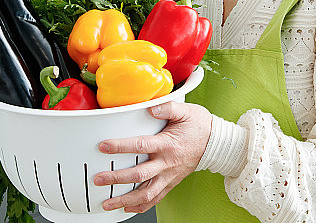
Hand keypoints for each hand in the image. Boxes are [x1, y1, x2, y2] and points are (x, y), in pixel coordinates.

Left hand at [93, 101, 211, 212]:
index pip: (140, 146)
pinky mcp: (171, 182)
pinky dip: (140, 205)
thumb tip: (150, 107)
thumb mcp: (186, 111)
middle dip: (117, 178)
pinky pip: (155, 198)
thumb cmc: (200, 126)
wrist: (217, 144)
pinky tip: (127, 207)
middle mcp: (167, 163)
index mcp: (167, 144)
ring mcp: (169, 176)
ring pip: (146, 193)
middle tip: (99, 179)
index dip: (121, 147)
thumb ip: (167, 107)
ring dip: (125, 199)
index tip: (104, 146)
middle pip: (139, 175)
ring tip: (108, 203)